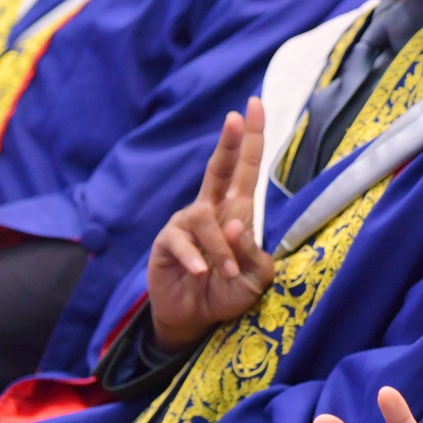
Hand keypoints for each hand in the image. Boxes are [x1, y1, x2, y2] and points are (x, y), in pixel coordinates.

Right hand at [146, 99, 272, 350]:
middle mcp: (211, 209)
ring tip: (225, 274)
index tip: (255, 104)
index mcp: (237, 210)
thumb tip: (237, 224)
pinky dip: (197, 259)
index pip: (246, 168)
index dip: (252, 138)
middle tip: (236, 117)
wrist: (196, 319)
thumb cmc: (228, 291)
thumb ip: (252, 253)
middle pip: (219, 169)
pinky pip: (182, 243)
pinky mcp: (166, 243)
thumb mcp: (254, 277)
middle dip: (229, 143)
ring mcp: (186, 223)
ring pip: (205, 219)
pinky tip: (201, 273)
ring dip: (221, 250)